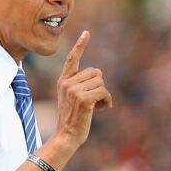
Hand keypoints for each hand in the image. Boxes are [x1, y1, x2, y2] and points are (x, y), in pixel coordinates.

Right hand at [54, 31, 111, 151]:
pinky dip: (107, 101)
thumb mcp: (72, 99)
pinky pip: (104, 92)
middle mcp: (67, 83)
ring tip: (97, 107)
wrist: (66, 137)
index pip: (72, 59)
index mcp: (64, 81)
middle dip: (100, 86)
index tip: (87, 33)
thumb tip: (98, 75)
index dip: (80, 45)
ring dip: (104, 95)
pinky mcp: (83, 99)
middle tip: (96, 101)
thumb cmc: (73, 120)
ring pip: (101, 82)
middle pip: (96, 72)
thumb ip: (80, 85)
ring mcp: (74, 90)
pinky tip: (101, 110)